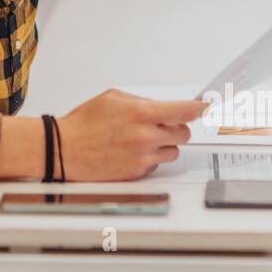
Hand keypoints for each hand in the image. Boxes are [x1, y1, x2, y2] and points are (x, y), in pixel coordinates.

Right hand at [56, 89, 206, 180]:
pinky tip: (130, 152)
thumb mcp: (113, 98)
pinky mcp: (137, 173)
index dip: (198, 108)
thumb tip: (161, 107)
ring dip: (164, 145)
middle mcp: (145, 136)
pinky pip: (156, 165)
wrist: (65, 149)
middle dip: (176, 128)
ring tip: (140, 140)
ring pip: (173, 152)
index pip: (183, 111)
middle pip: (183, 133)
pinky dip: (150, 159)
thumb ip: (141, 102)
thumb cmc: (84, 123)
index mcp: (141, 114)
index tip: (206, 106)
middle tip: (160, 126)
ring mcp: (143, 157)